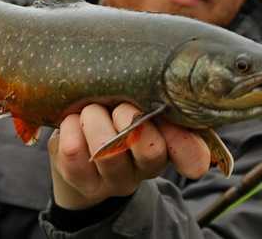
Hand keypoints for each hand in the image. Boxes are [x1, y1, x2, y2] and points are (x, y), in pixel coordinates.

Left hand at [48, 102, 210, 209]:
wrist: (77, 143)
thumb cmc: (112, 110)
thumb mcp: (137, 100)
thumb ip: (153, 94)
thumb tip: (169, 82)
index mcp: (168, 143)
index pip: (191, 153)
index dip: (189, 148)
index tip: (180, 146)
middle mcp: (145, 167)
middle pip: (150, 150)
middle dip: (130, 118)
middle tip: (118, 105)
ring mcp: (114, 178)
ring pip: (108, 150)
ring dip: (94, 119)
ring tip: (90, 109)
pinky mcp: (81, 181)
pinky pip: (74, 152)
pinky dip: (70, 128)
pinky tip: (72, 122)